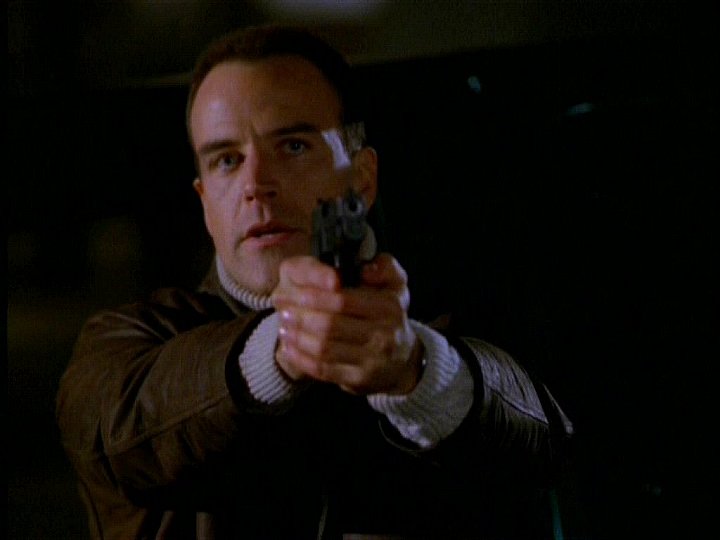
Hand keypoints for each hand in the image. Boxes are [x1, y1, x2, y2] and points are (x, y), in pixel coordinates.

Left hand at [271, 254, 423, 394]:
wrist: (403, 360)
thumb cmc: (389, 316)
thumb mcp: (395, 284)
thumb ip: (384, 267)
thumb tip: (365, 269)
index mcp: (388, 306)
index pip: (342, 300)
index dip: (315, 296)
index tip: (295, 293)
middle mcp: (383, 335)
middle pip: (330, 325)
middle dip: (301, 317)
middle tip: (284, 311)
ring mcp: (372, 360)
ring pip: (324, 348)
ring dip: (298, 338)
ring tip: (283, 328)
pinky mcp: (359, 380)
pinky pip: (324, 369)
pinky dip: (302, 359)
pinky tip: (290, 348)